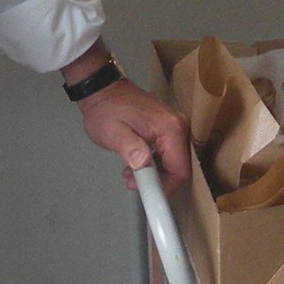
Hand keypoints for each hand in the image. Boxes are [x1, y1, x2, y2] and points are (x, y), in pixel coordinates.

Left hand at [77, 76, 192, 188]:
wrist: (103, 89)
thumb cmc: (106, 111)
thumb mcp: (114, 133)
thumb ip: (131, 149)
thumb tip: (145, 164)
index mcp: (170, 128)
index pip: (180, 168)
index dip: (166, 186)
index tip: (148, 194)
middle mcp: (179, 126)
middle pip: (180, 165)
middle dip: (158, 180)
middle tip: (132, 182)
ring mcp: (175, 124)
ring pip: (174, 160)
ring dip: (155, 172)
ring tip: (129, 174)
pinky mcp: (168, 126)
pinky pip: (169, 151)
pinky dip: (155, 162)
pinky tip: (136, 164)